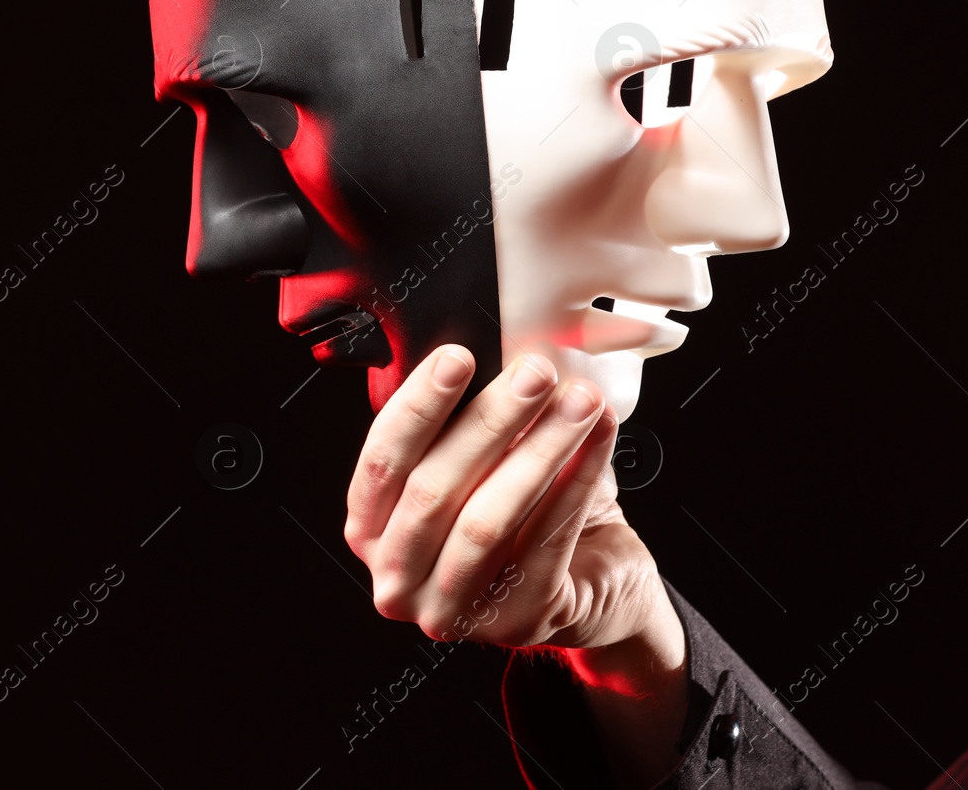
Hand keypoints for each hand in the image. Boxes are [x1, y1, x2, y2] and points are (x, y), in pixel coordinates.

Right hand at [344, 345, 688, 785]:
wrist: (589, 579)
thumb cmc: (523, 512)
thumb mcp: (479, 462)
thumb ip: (468, 418)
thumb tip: (498, 347)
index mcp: (371, 528)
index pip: (381, 462)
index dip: (419, 406)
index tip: (458, 357)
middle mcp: (397, 577)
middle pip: (433, 490)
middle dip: (489, 421)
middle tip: (535, 373)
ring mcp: (450, 610)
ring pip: (487, 520)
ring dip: (538, 449)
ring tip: (577, 401)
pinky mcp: (514, 620)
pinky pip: (545, 542)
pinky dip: (576, 482)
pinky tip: (595, 440)